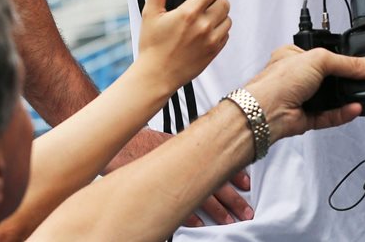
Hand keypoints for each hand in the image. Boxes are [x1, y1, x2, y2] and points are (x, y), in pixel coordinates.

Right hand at [107, 126, 253, 226]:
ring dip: (217, 211)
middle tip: (246, 211)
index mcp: (191, 149)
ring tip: (230, 221)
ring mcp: (173, 177)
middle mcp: (186, 162)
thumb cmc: (144, 143)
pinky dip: (190, 217)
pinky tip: (200, 224)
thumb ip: (189, 146)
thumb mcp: (170, 139)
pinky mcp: (160, 189)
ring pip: (201, 196)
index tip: (246, 185)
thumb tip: (208, 152)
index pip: (218, 161)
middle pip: (215, 183)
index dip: (234, 174)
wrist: (118, 143)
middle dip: (232, 199)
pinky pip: (178, 207)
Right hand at [137, 0, 231, 91]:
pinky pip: (226, 34)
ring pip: (227, 18)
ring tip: (203, 20)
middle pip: (225, 2)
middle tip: (203, 4)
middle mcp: (204, 25)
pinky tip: (204, 33)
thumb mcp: (149, 14)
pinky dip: (219, 30)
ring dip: (219, 15)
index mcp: (189, 13)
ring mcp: (211, 40)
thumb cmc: (152, 45)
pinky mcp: (215, 51)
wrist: (157, 76)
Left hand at [245, 45, 364, 140]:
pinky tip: (355, 108)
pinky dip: (343, 113)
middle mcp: (297, 77)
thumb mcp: (319, 60)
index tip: (363, 60)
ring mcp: (301, 98)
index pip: (325, 52)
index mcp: (294, 55)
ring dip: (346, 97)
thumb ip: (349, 63)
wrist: (265, 113)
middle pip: (329, 76)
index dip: (342, 55)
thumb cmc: (278, 81)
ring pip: (330, 98)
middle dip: (345, 79)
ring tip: (364, 92)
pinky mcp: (305, 118)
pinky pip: (329, 116)